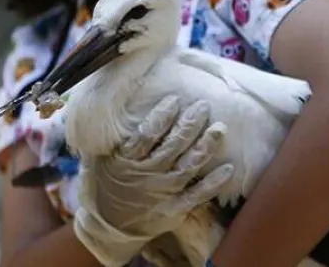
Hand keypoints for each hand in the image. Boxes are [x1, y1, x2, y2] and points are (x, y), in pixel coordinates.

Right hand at [73, 95, 233, 266]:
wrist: (109, 227)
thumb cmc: (106, 185)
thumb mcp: (99, 159)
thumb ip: (111, 137)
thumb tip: (115, 102)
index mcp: (127, 160)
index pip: (146, 135)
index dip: (161, 117)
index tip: (174, 100)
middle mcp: (146, 175)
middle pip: (172, 147)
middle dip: (189, 124)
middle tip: (203, 106)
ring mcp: (162, 192)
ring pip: (187, 167)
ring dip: (205, 147)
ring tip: (220, 128)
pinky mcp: (174, 209)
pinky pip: (197, 195)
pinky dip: (213, 183)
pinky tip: (228, 168)